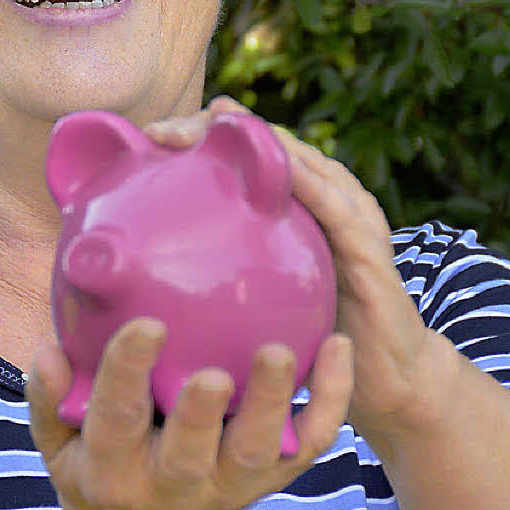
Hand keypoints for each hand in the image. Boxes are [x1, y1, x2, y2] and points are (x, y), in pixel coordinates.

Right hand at [29, 318, 352, 509]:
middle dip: (201, 414)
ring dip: (271, 404)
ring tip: (282, 352)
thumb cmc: (96, 465)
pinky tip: (338, 346)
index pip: (118, 418)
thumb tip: (48, 350)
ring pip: (258, 453)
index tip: (144, 326)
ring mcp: (229, 484)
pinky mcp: (270, 478)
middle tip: (213, 373)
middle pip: (192, 452)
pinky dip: (329, 401)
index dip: (128, 373)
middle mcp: (175, 481)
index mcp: (115, 467)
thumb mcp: (56, 442)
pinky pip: (308, 444)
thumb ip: (49, 397)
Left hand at [147, 97, 437, 443]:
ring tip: (213, 126)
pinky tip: (277, 172)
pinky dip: (306, 183)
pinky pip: (336, 209)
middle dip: (215, 126)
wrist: (379, 383)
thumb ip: (215, 273)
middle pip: (267, 141)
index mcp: (295, 201)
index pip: (245, 148)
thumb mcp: (253, 296)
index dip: (199, 133)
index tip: (150, 137)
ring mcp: (350, 215)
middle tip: (163, 130)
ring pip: (300, 159)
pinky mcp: (369, 247)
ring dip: (256, 138)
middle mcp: (323, 195)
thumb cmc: (307, 337)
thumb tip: (130, 277)